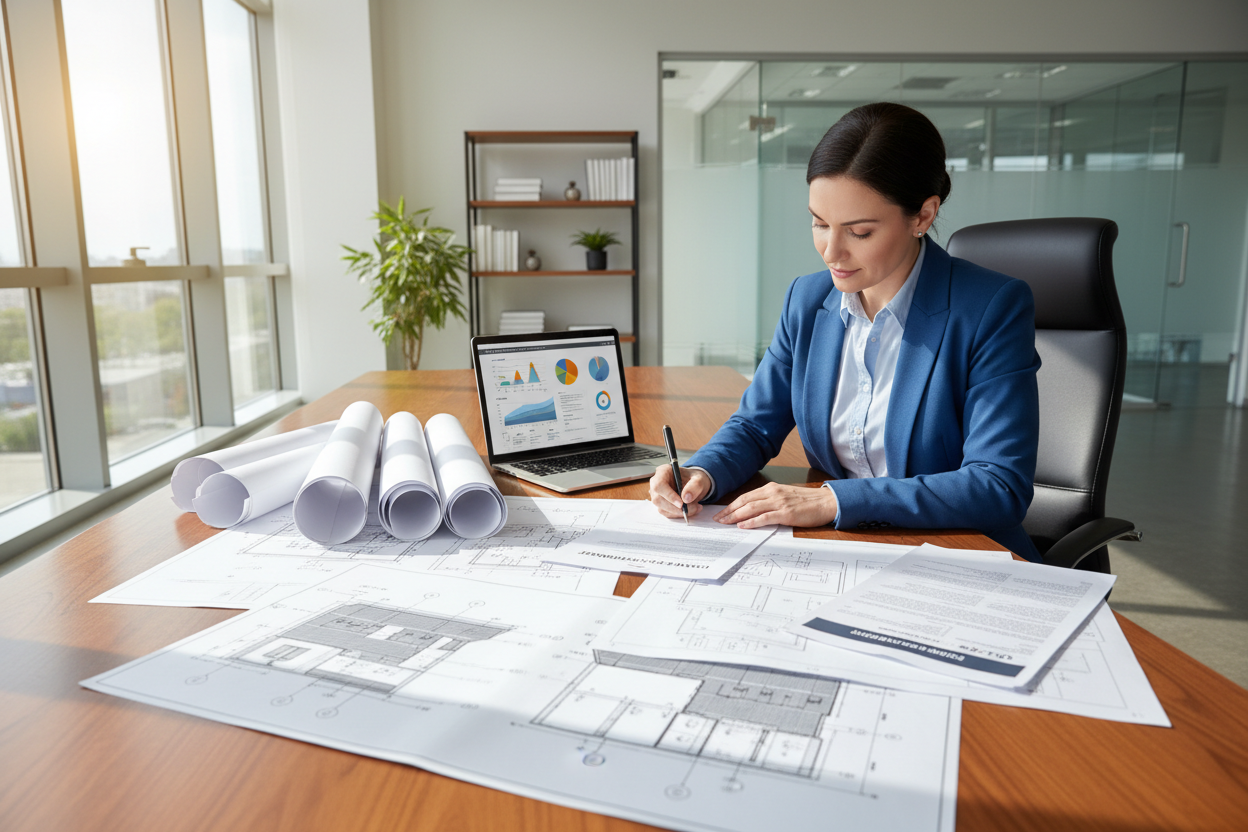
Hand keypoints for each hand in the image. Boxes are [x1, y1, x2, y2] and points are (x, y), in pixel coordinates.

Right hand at [649, 465, 710, 519]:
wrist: (694, 485)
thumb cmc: (694, 479)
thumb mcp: (699, 479)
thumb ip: (695, 486)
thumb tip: (686, 498)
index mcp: (663, 472)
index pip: (659, 485)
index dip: (669, 496)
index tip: (681, 504)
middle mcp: (656, 483)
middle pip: (658, 499)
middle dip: (675, 508)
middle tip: (693, 508)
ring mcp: (657, 495)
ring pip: (662, 508)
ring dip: (679, 512)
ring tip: (695, 508)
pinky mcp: (661, 505)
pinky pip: (667, 513)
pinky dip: (679, 514)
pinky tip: (690, 510)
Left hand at [714, 482, 837, 528]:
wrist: (826, 502)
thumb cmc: (807, 501)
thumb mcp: (785, 497)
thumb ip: (770, 502)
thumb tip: (753, 512)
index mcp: (771, 488)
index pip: (746, 496)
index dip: (732, 505)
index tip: (722, 512)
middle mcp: (773, 493)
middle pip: (745, 501)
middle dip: (729, 510)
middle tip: (718, 519)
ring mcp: (779, 503)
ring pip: (751, 508)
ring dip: (736, 516)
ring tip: (725, 522)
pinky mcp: (786, 513)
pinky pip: (765, 517)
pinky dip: (752, 522)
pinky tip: (743, 525)